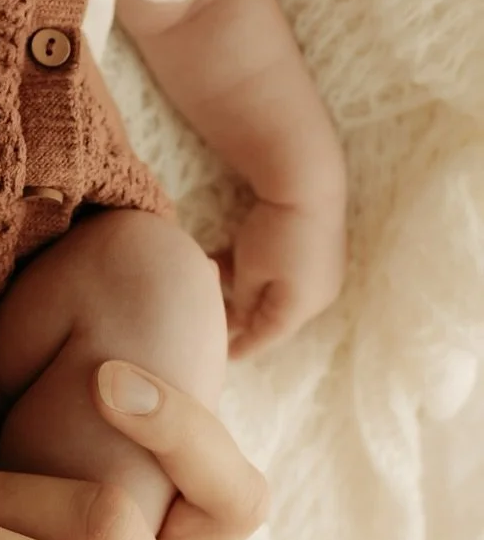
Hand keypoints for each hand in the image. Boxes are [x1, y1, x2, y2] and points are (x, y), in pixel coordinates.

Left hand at [210, 194, 346, 356]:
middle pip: (275, 314)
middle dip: (244, 315)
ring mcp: (323, 272)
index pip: (268, 336)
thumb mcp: (251, 270)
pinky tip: (233, 259)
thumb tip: (242, 317)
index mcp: (302, 307)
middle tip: (214, 316)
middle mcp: (319, 295)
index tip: (224, 356)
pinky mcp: (322, 251)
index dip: (244, 346)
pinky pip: (288, 272)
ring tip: (215, 278)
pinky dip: (263, 272)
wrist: (308, 183)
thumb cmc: (275, 232)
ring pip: (279, 290)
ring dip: (248, 288)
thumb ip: (244, 300)